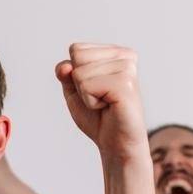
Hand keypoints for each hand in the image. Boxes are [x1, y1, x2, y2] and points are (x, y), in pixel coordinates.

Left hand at [56, 44, 148, 165]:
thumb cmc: (99, 117)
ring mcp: (127, 69)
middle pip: (77, 56)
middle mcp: (125, 56)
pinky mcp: (125, 85)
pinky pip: (87, 86)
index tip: (95, 89)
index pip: (76, 49)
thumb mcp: (74, 90)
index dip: (76, 74)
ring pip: (79, 73)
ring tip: (105, 104)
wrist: (116, 144)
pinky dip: (90, 103)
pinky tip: (109, 107)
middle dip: (80, 83)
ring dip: (86, 95)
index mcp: (116, 52)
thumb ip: (66, 73)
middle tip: (100, 98)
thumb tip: (65, 66)